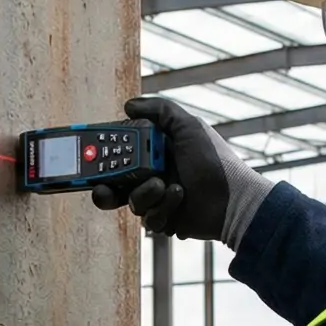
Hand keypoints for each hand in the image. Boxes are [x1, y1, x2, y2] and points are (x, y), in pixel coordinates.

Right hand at [94, 96, 274, 246]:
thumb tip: (128, 105)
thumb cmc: (215, 161)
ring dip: (145, 194)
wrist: (235, 199)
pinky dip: (163, 208)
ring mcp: (157, 199)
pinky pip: (148, 219)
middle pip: (112, 182)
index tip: (90, 154)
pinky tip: (179, 197)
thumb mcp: (189, 126)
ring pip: (130, 202)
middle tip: (106, 184)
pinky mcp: (164, 220)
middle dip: (106, 184)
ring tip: (165, 186)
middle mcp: (150, 175)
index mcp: (152, 152)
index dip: (101, 154)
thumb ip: (160, 111)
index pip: (117, 152)